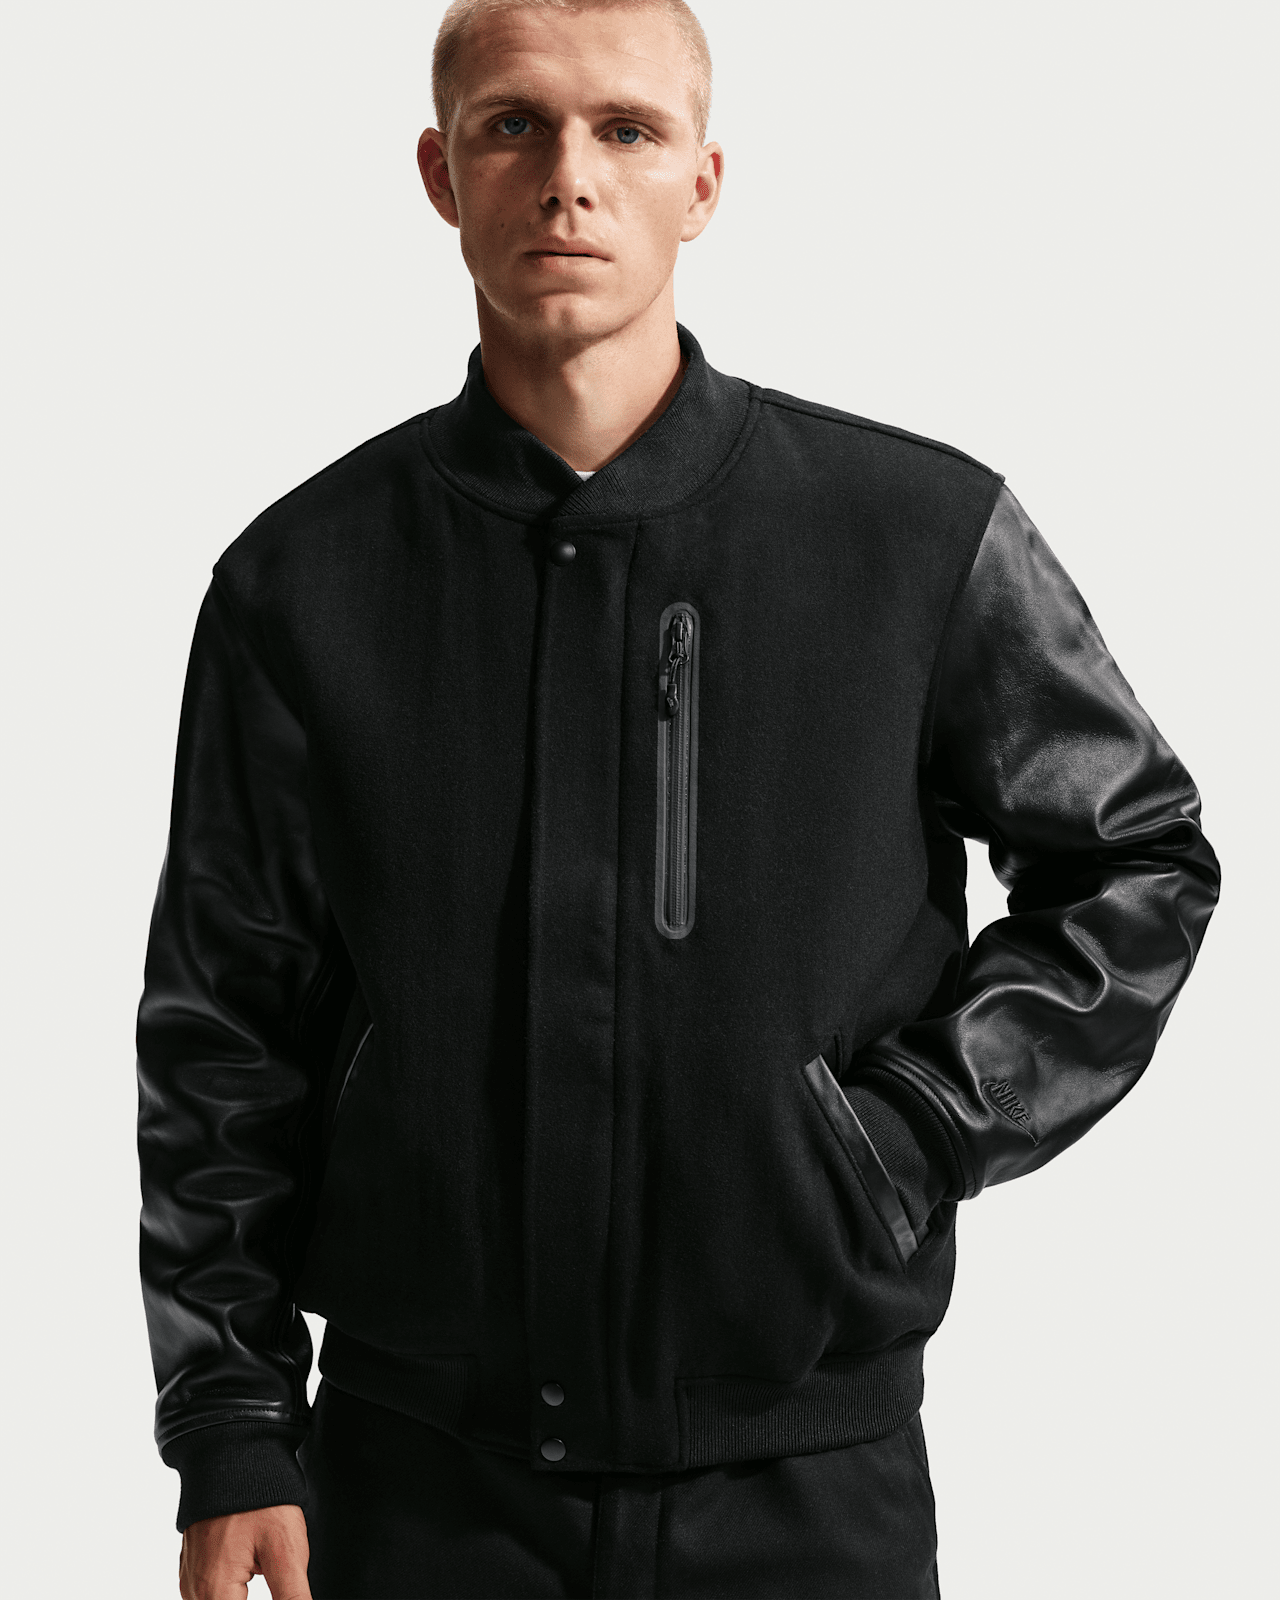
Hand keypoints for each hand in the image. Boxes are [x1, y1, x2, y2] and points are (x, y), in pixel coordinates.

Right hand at [179, 1504, 310, 1599]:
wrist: (235, 1450)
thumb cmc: (259, 1496)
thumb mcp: (286, 1551)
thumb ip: (292, 1597)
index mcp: (212, 1591)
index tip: (283, 1591)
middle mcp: (194, 1589)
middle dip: (255, 1598)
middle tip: (273, 1571)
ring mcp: (191, 1576)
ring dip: (241, 1596)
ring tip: (263, 1567)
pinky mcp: (194, 1564)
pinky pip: (211, 1592)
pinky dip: (233, 1591)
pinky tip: (254, 1570)